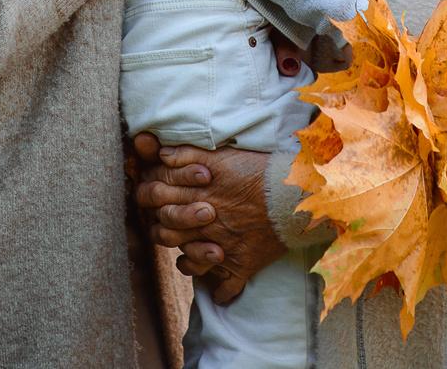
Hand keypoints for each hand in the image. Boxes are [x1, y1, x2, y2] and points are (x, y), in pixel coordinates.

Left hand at [131, 133, 287, 303]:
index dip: (152, 202)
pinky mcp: (241, 266)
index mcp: (194, 198)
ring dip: (187, 259)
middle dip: (164, 229)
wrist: (293, 193)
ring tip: (192, 253)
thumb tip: (161, 155)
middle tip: (172, 225)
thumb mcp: (220, 156)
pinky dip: (221, 292)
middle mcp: (203, 226)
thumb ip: (187, 154)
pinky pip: (224, 288)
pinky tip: (220, 289)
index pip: (157, 204)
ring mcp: (221, 249)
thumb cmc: (259, 171)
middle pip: (166, 233)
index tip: (159, 200)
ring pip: (190, 262)